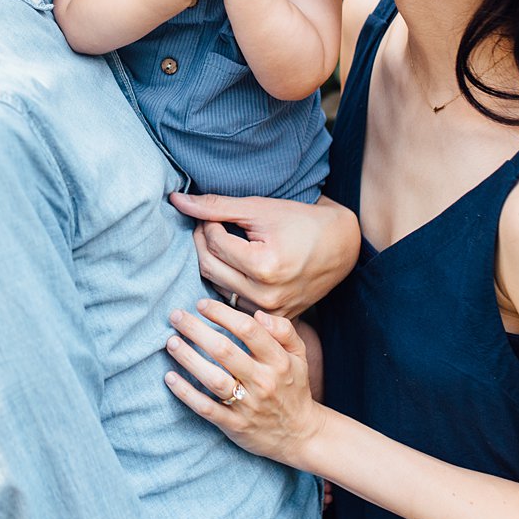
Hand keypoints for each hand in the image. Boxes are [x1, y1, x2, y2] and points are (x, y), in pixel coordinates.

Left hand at [164, 299, 324, 467]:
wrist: (301, 435)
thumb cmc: (293, 388)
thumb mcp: (299, 356)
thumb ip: (283, 331)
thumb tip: (259, 314)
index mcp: (278, 361)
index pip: (248, 329)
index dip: (222, 313)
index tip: (201, 304)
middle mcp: (263, 381)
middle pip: (224, 350)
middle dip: (196, 330)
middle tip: (176, 316)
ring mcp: (248, 405)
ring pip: (213, 379)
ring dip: (188, 359)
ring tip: (171, 342)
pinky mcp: (235, 425)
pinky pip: (206, 408)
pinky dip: (186, 393)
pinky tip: (170, 377)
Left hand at [172, 192, 360, 317]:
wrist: (341, 246)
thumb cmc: (301, 222)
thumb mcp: (259, 209)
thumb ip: (216, 206)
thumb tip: (176, 200)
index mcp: (263, 266)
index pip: (214, 245)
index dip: (205, 225)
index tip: (209, 216)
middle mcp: (266, 295)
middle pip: (210, 268)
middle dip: (202, 244)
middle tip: (206, 227)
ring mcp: (271, 311)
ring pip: (218, 288)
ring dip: (212, 264)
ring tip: (220, 244)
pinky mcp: (275, 319)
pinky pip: (235, 302)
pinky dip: (228, 283)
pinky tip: (231, 266)